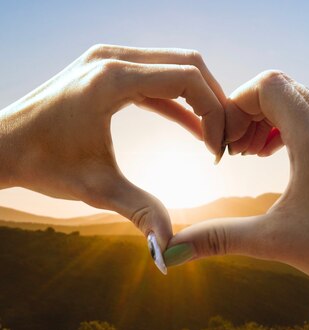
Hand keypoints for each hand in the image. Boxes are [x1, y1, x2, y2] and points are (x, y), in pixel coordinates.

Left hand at [0, 44, 226, 253]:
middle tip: (225, 141)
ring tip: (212, 139)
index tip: (217, 152)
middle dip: (214, 103)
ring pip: (175, 67)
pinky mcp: (106, 69)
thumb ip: (140, 212)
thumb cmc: (42, 163)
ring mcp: (108, 59)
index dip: (214, 114)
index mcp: (112, 79)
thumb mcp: (97, 189)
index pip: (187, 79)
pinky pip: (156, 78)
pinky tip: (193, 131)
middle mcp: (111, 58)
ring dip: (198, 101)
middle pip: (188, 64)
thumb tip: (168, 250)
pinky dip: (178, 102)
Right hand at [166, 71, 308, 294]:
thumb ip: (218, 239)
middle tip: (235, 151)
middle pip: (282, 88)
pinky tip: (278, 162)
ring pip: (300, 104)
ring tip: (251, 156)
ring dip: (269, 120)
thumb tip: (168, 253)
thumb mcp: (274, 241)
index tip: (225, 146)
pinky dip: (290, 130)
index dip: (235, 106)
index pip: (267, 84)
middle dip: (248, 111)